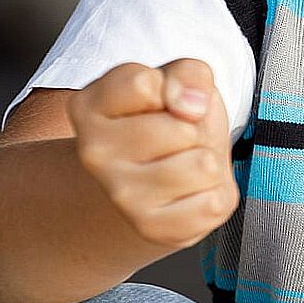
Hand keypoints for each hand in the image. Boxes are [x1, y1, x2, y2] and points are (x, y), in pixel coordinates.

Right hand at [67, 58, 238, 250]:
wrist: (159, 180)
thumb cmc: (168, 120)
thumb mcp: (179, 78)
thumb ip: (188, 74)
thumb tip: (190, 105)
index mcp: (89, 106)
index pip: (144, 84)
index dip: (171, 87)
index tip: (163, 100)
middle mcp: (94, 154)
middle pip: (182, 129)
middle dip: (195, 128)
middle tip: (178, 137)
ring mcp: (121, 196)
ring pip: (203, 166)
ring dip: (208, 160)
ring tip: (185, 161)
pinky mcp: (150, 228)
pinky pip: (213, 204)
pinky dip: (214, 194)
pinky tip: (190, 191)